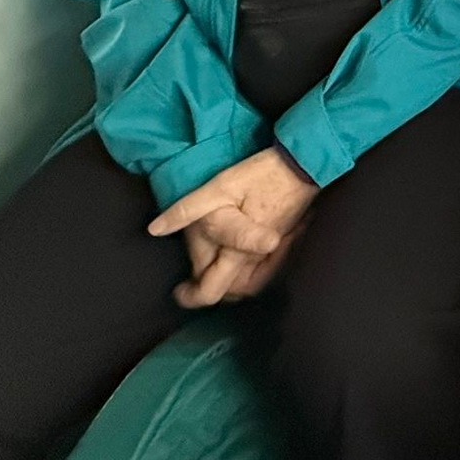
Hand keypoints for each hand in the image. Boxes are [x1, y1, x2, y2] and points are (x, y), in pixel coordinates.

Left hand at [151, 148, 318, 307]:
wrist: (303, 164)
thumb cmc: (261, 175)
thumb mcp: (219, 186)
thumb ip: (187, 209)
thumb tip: (155, 229)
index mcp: (236, 249)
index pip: (211, 289)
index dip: (190, 295)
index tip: (178, 289)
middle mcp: (255, 258)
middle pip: (231, 293)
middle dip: (209, 292)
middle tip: (191, 284)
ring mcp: (273, 254)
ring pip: (249, 286)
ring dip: (229, 287)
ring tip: (213, 275)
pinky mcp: (285, 245)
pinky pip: (264, 274)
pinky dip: (249, 276)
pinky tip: (241, 264)